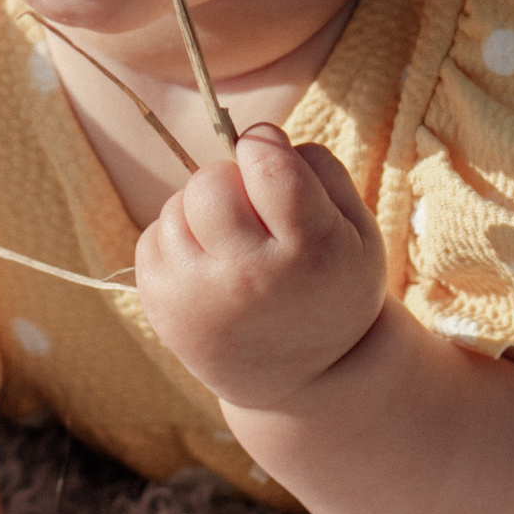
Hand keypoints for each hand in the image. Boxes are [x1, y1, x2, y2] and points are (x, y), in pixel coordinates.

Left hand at [133, 122, 385, 412]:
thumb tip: (259, 135)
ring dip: (201, 211)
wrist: (302, 378)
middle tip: (250, 208)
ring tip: (232, 246)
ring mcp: (197, 295)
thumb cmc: (331, 287)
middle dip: (228, 179)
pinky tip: (209, 268)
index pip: (268, 165)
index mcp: (310, 251)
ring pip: (177, 205)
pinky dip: (178, 240)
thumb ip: (322, 171)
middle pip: (209, 182)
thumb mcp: (360, 233)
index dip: (263, 146)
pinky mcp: (160, 306)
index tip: (268, 158)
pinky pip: (154, 236)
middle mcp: (249, 277)